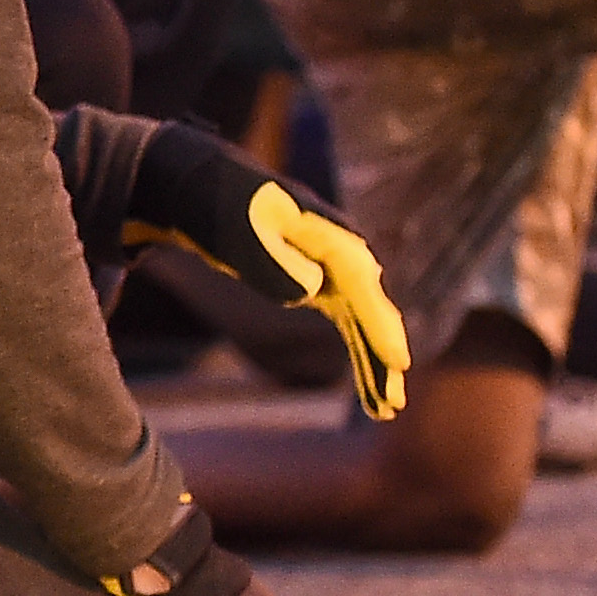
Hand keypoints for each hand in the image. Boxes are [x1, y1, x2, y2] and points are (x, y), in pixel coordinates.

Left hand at [121, 123, 406, 417]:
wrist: (198, 187)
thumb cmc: (217, 204)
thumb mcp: (239, 229)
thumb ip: (274, 260)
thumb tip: (312, 292)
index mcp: (322, 229)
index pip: (359, 280)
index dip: (378, 323)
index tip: (398, 361)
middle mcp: (335, 247)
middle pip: (368, 305)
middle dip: (382, 353)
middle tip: (392, 402)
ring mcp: (329, 265)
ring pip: (361, 318)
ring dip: (374, 361)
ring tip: (386, 408)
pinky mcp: (317, 279)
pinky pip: (346, 319)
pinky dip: (357, 349)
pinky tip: (369, 385)